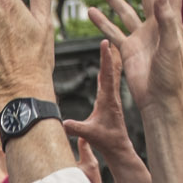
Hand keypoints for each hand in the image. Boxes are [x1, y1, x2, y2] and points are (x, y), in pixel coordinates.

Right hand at [61, 40, 151, 182]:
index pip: (107, 74)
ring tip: (110, 43)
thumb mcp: (90, 134)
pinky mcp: (110, 101)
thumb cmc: (107, 141)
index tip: (105, 41)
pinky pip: (109, 81)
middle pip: (112, 68)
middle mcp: (111, 95)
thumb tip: (63, 123)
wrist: (119, 148)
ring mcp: (112, 97)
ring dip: (110, 58)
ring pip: (112, 73)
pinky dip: (108, 69)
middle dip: (110, 51)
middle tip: (110, 34)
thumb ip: (77, 128)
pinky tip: (106, 65)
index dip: (106, 58)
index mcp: (108, 99)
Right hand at [89, 0, 182, 113]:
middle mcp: (156, 25)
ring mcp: (141, 37)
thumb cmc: (171, 76)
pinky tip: (90, 12)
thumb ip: (166, 19)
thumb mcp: (170, 45)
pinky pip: (113, 32)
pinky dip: (102, 22)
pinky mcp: (129, 50)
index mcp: (170, 20)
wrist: (160, 101)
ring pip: (125, 11)